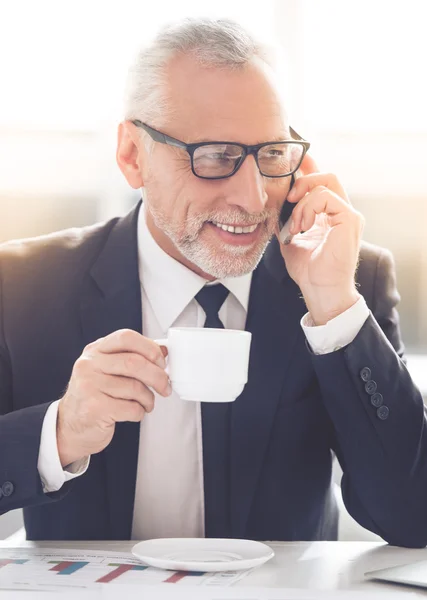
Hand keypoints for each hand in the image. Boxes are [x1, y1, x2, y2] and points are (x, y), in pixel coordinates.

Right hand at [57, 329, 170, 466]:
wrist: (69, 426)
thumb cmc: (94, 396)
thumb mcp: (108, 369)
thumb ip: (132, 357)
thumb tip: (163, 350)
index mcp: (95, 350)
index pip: (126, 337)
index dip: (149, 348)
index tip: (161, 361)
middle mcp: (89, 365)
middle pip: (135, 363)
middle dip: (157, 376)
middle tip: (165, 387)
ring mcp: (89, 386)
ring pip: (135, 388)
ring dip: (149, 398)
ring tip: (147, 403)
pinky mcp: (94, 408)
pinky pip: (131, 408)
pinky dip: (140, 412)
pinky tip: (134, 412)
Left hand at [278, 155, 363, 324]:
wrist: (320, 290)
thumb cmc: (309, 270)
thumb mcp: (290, 238)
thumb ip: (287, 219)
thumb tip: (273, 204)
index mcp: (329, 214)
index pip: (321, 182)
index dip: (308, 168)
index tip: (291, 161)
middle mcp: (342, 211)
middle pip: (327, 175)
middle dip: (304, 178)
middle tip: (289, 195)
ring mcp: (348, 214)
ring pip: (326, 182)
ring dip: (303, 201)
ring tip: (296, 224)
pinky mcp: (350, 218)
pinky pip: (327, 197)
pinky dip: (309, 208)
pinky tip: (303, 226)